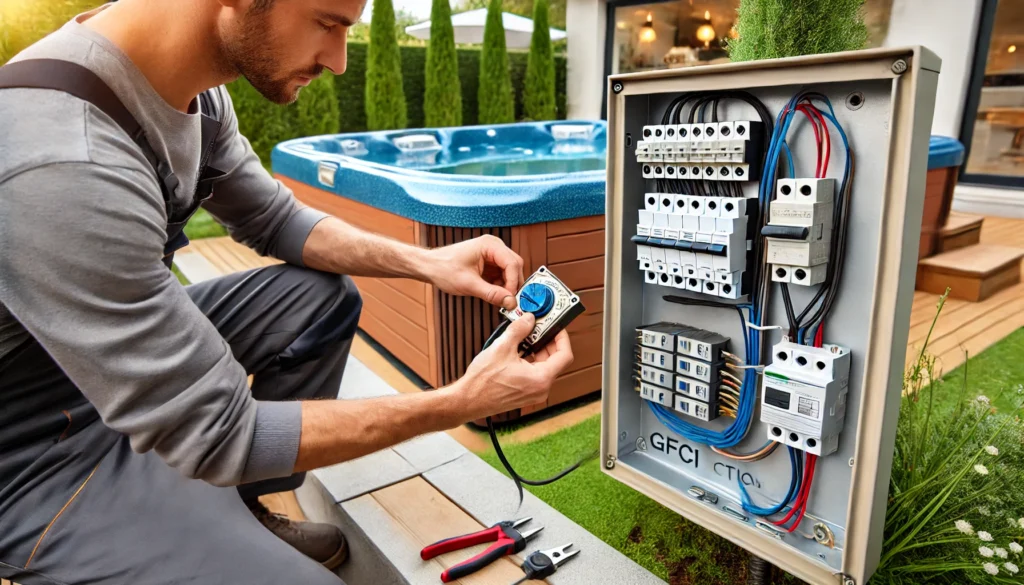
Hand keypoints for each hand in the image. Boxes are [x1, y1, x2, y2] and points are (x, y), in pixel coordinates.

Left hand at [424, 235, 523, 310]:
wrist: (430, 267)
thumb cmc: (443, 268)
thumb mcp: (469, 284)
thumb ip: (491, 293)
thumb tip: (510, 301)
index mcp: (489, 245)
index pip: (512, 263)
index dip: (513, 282)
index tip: (511, 298)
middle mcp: (493, 246)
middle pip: (514, 266)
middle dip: (512, 284)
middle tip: (509, 301)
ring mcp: (492, 254)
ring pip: (510, 272)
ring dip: (507, 286)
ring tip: (498, 298)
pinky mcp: (489, 263)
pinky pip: (502, 275)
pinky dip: (500, 286)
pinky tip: (493, 293)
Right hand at [455, 314, 573, 418]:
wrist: (468, 400)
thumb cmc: (483, 382)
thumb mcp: (502, 347)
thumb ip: (519, 329)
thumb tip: (528, 320)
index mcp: (541, 379)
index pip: (565, 355)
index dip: (562, 337)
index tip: (556, 327)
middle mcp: (541, 389)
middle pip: (556, 361)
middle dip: (548, 342)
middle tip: (538, 328)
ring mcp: (533, 393)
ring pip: (544, 367)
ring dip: (538, 350)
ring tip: (525, 338)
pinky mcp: (525, 394)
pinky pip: (535, 374)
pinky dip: (531, 361)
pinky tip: (518, 351)